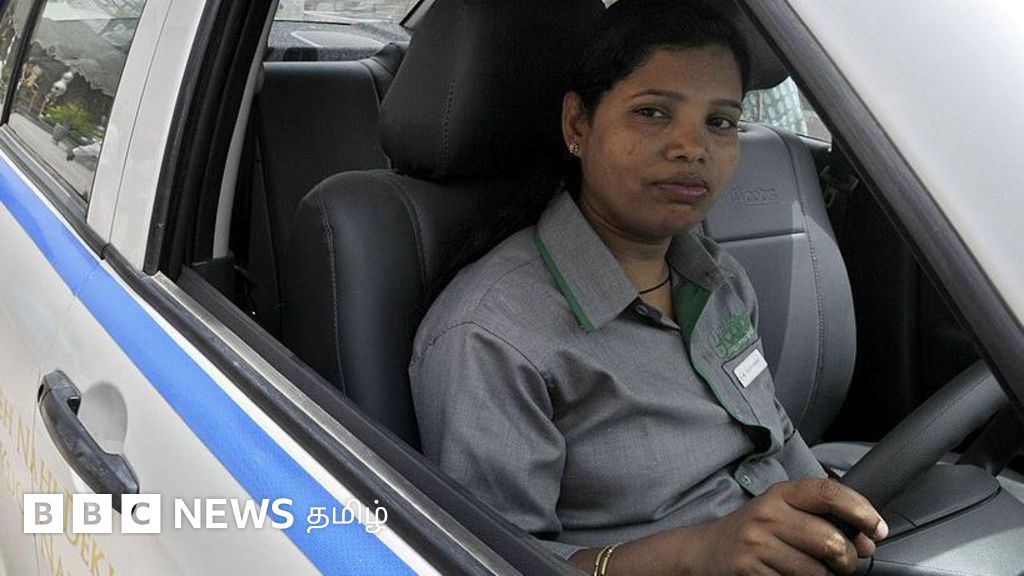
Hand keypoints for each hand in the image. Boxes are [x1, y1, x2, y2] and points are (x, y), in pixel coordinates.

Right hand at [686, 478, 887, 574]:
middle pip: (830, 542)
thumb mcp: (785, 512)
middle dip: (847, 560)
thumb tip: (868, 542)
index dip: (861, 511)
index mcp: (780, 494)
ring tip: (813, 571)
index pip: (828, 493)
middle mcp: (768, 516)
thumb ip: (826, 520)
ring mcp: (757, 546)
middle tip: (843, 563)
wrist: (707, 551)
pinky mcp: (751, 572)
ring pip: (818, 573)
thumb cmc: (755, 531)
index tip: (877, 528)